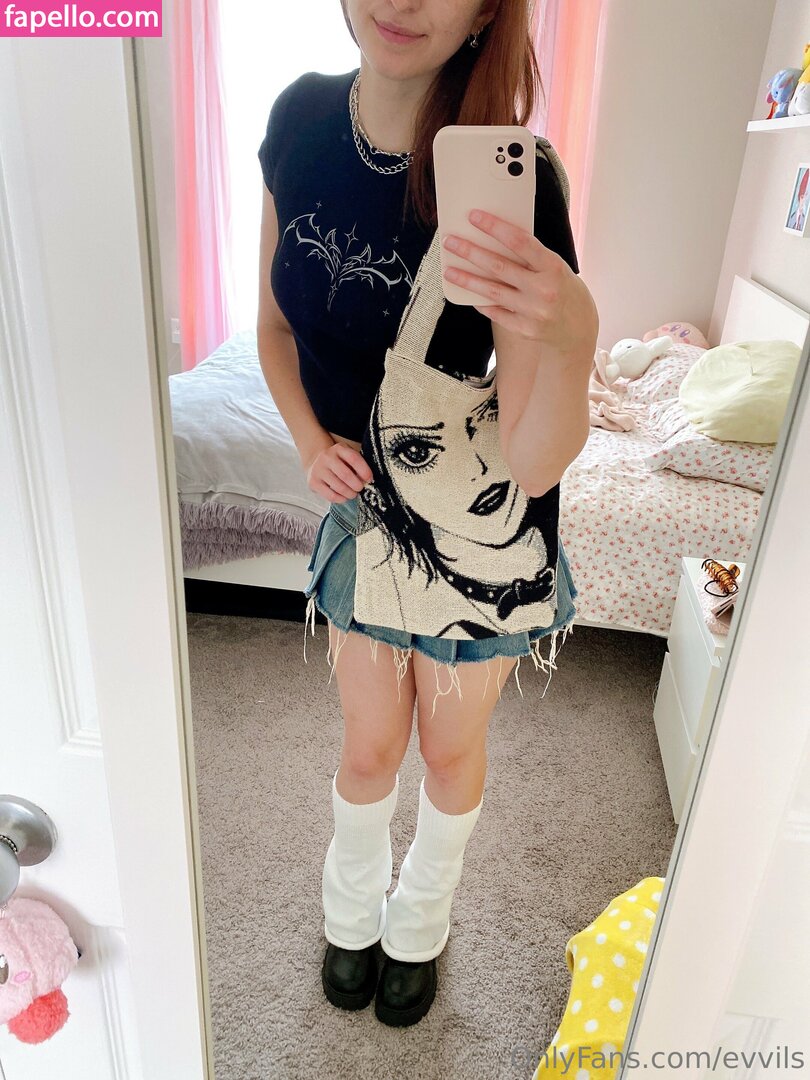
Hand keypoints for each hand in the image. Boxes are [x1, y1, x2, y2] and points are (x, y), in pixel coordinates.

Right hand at [306, 441, 372, 502]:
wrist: (317, 464)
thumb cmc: (339, 463)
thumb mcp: (348, 458)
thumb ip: (358, 466)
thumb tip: (367, 482)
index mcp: (339, 448)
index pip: (353, 458)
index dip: (364, 470)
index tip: (369, 479)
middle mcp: (326, 457)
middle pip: (345, 474)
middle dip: (357, 485)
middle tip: (360, 489)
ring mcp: (318, 469)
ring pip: (338, 486)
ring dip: (350, 493)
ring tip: (353, 494)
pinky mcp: (313, 482)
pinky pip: (330, 495)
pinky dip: (341, 499)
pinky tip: (344, 498)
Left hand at [441, 209, 597, 361]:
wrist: (578, 331)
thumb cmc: (565, 291)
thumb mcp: (556, 268)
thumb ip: (532, 257)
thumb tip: (497, 239)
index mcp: (554, 267)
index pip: (520, 242)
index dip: (495, 227)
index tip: (474, 217)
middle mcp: (544, 290)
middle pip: (499, 267)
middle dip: (471, 252)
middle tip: (451, 242)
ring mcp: (533, 312)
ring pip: (492, 292)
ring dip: (467, 279)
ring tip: (449, 271)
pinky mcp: (524, 329)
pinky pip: (495, 313)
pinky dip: (481, 302)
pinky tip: (468, 293)